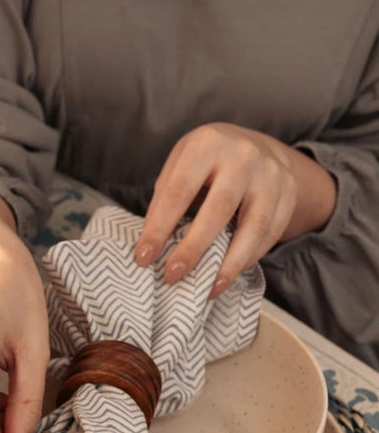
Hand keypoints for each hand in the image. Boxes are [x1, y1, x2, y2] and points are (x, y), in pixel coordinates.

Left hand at [135, 122, 335, 296]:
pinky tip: (228, 274)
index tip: (143, 258)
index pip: (178, 191)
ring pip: (252, 227)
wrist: (257, 147)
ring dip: (228, 264)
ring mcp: (271, 175)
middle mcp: (243, 155)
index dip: (158, 228)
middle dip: (192, 249)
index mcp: (207, 143)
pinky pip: (270, 234)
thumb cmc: (207, 163)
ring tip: (208, 289)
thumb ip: (166, 198)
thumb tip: (151, 246)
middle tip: (172, 276)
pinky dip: (249, 259)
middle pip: (217, 210)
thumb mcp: (182, 165)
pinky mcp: (288, 194)